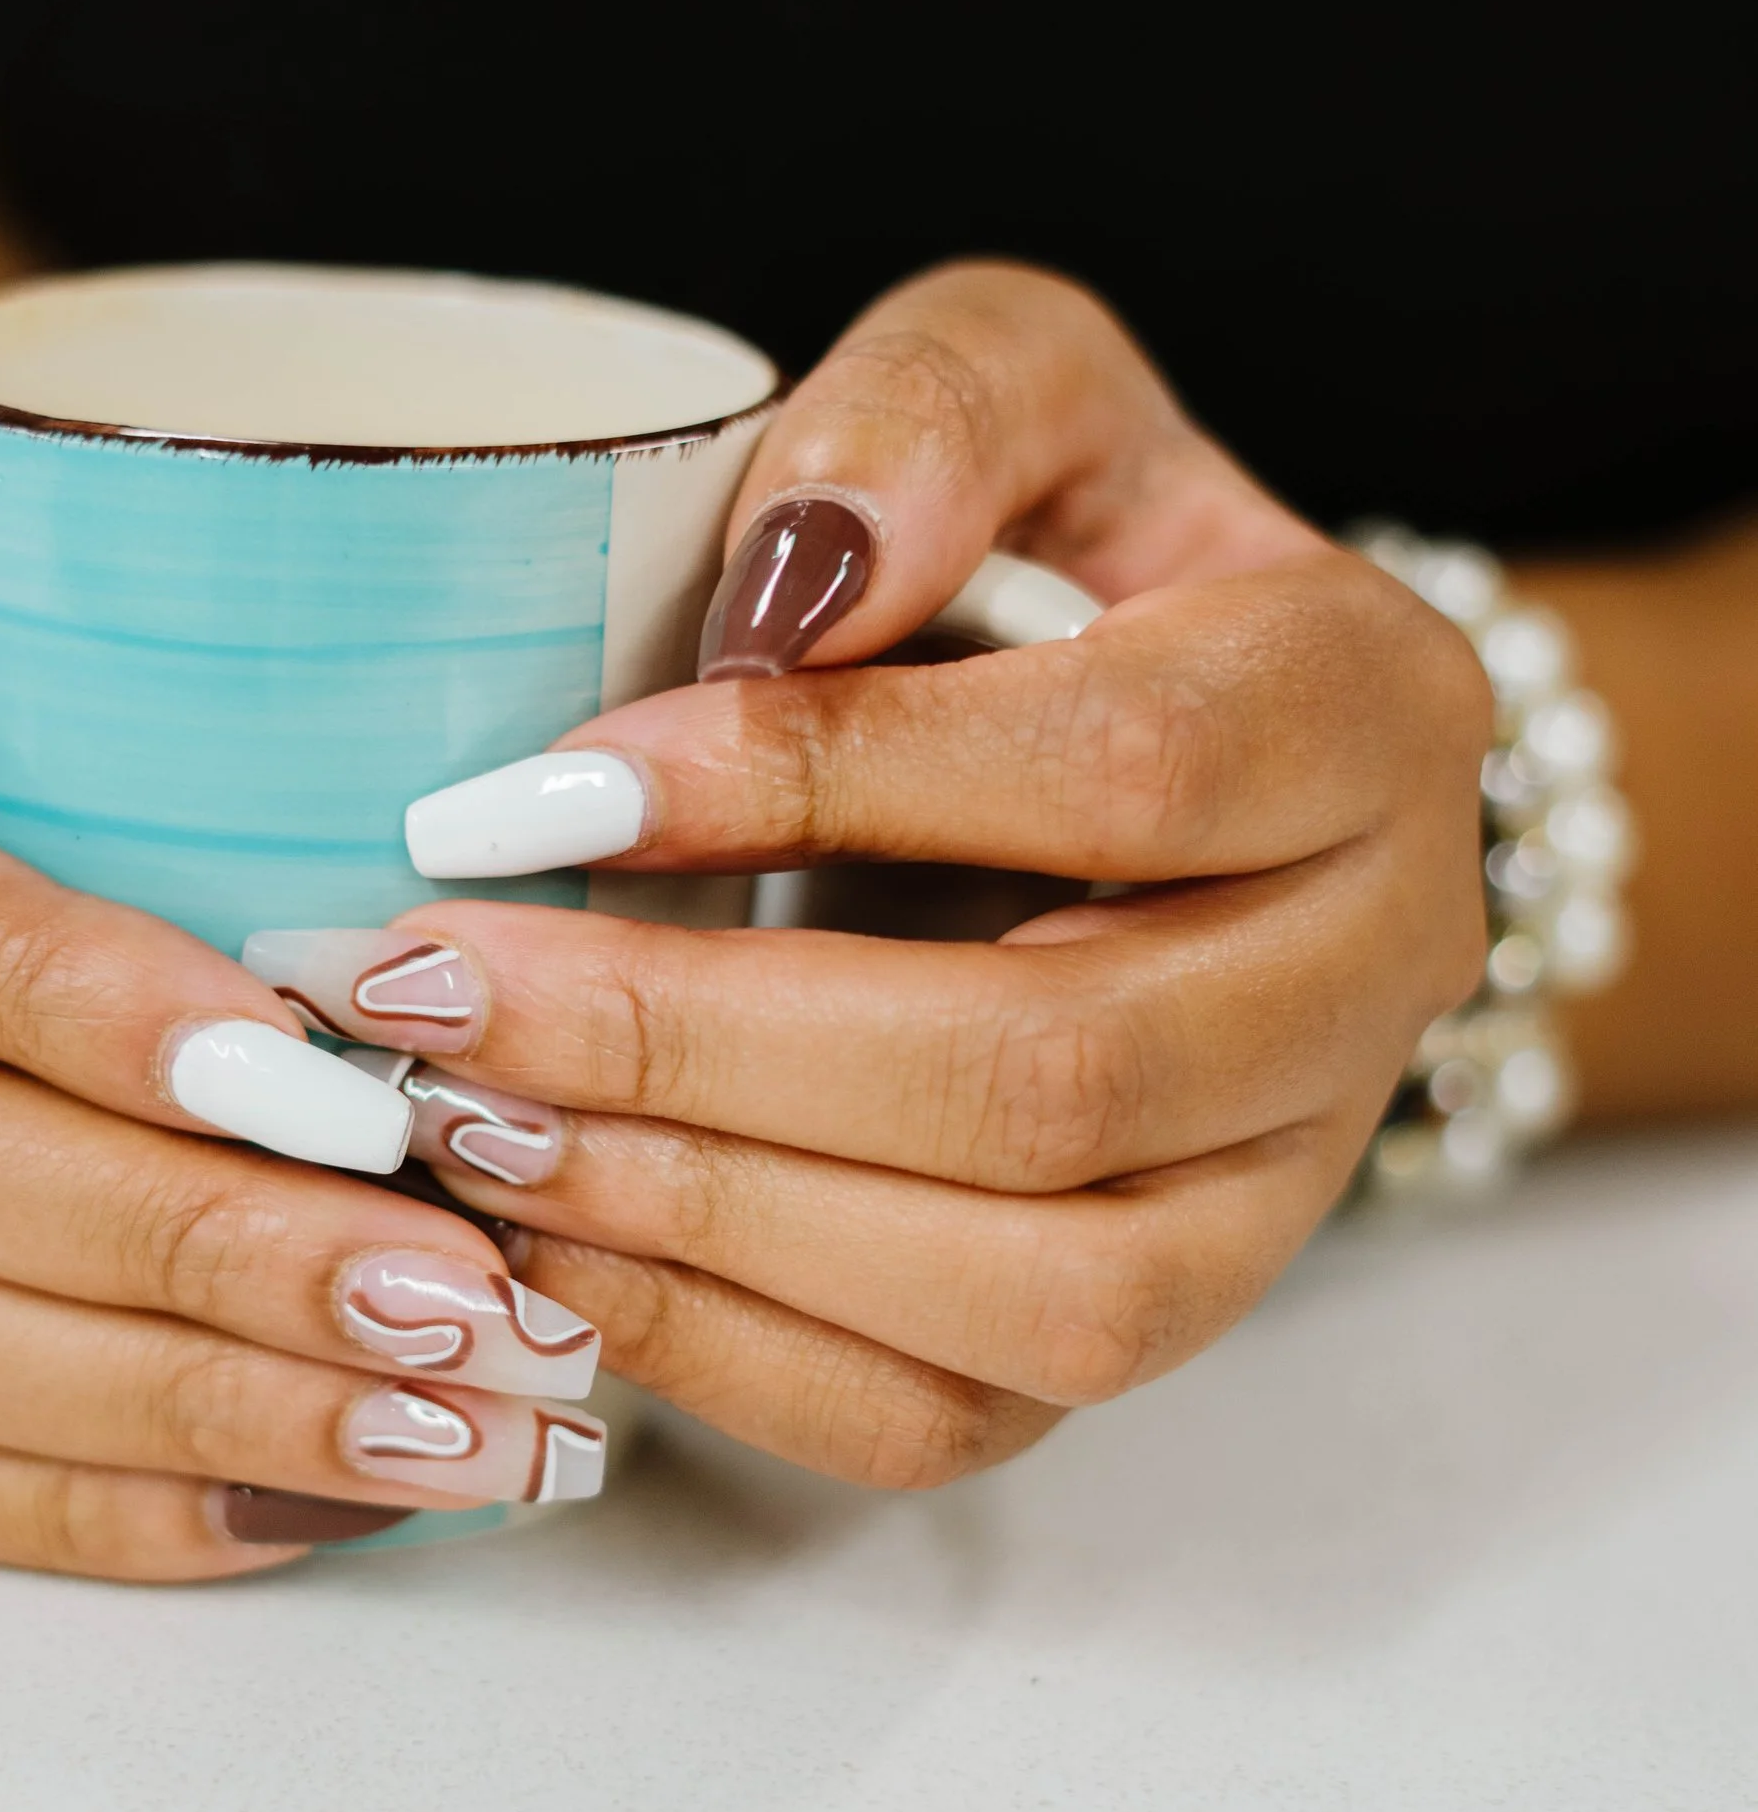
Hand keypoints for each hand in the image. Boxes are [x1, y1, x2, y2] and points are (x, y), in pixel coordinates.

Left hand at [243, 263, 1492, 1489]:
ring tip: (464, 1127)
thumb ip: (930, 419)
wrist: (1152, 762)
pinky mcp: (1154, 1328)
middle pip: (1060, 1077)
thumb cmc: (1052, 558)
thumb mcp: (1024, 391)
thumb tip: (784, 588)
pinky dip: (726, 1355)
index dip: (812, 788)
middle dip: (702, 1049)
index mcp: (1371, 712)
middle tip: (436, 991)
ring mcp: (1281, 1190)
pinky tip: (542, 1244)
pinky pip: (956, 1421)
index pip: (1116, 774)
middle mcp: (1374, 977)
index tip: (530, 786)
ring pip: (1041, 1299)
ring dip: (713, 1226)